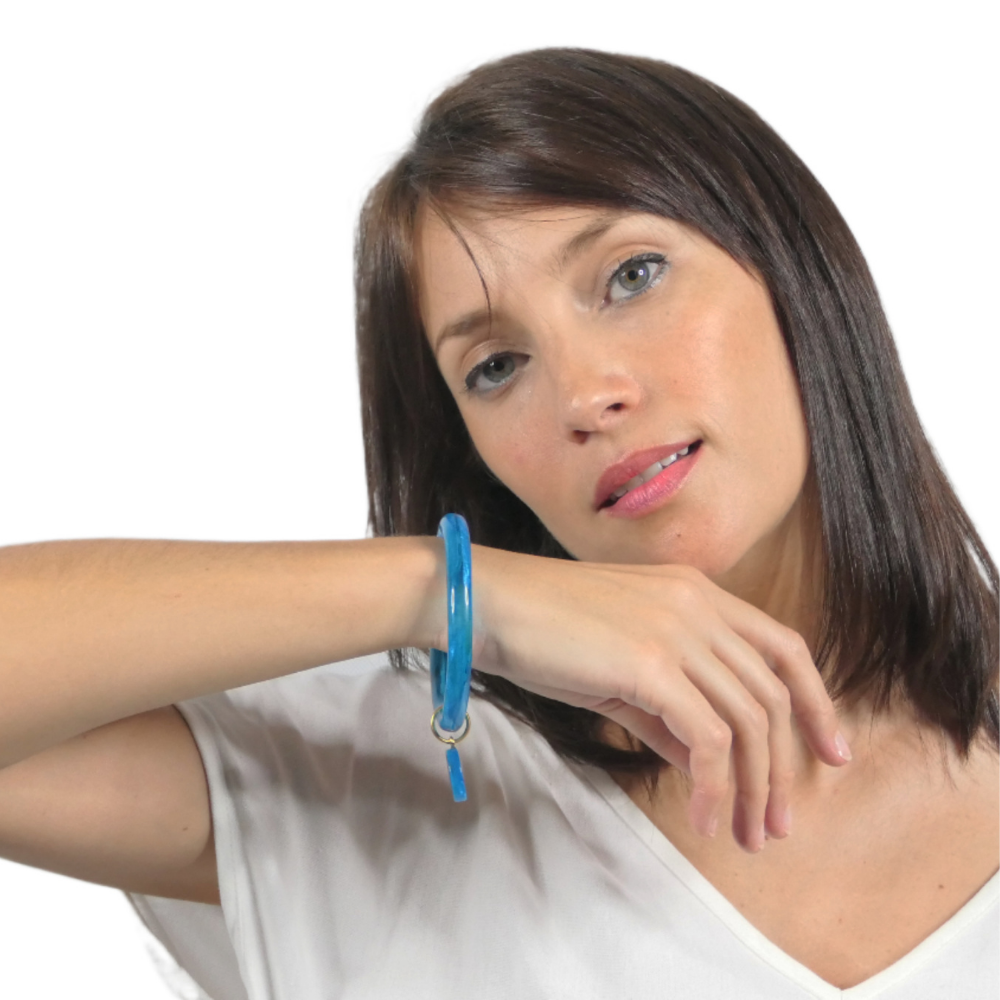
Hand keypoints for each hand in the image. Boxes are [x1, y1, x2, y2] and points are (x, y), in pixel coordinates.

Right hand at [469, 546, 850, 852]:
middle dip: (783, 769)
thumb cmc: (547, 631)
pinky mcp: (651, 663)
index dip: (815, 702)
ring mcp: (678, 631)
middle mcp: (698, 604)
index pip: (783, 646)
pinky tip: (704, 818)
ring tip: (745, 835)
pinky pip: (707, 738)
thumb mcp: (621, 668)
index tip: (829, 754)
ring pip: (747, 721)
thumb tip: (707, 763)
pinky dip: (714, 785)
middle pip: (770, 696)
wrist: (489, 604)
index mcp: (697, 593)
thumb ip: (670, 710)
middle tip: (775, 826)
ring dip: (754, 789)